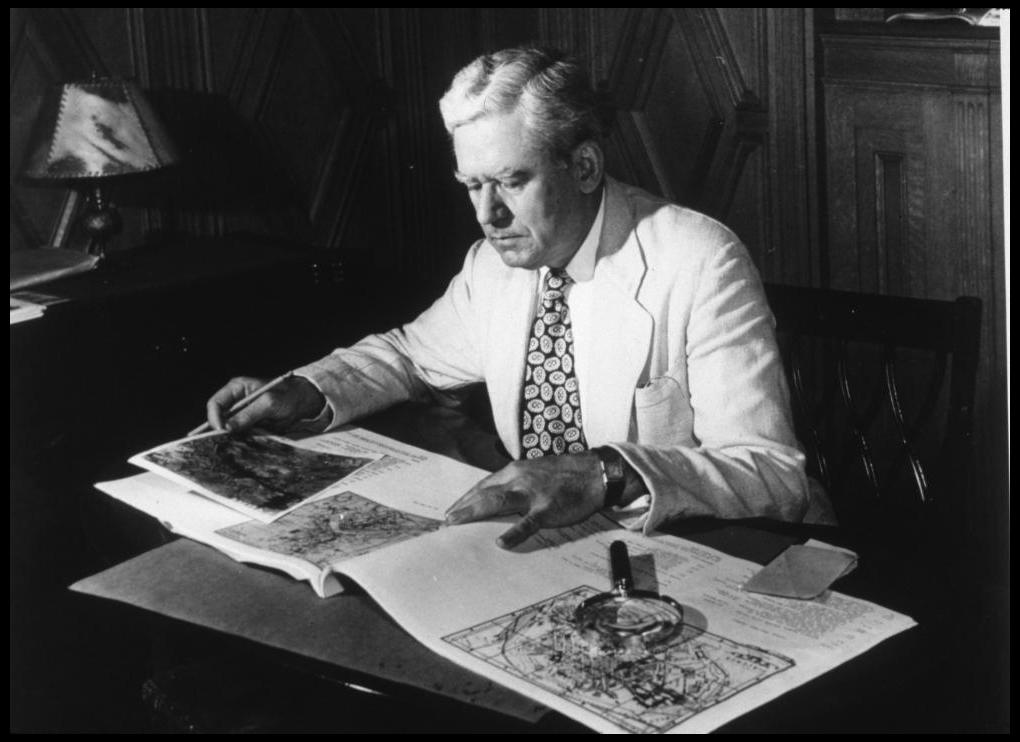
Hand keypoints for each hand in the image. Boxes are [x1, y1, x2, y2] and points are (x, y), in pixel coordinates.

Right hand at [205, 375, 326, 432]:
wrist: (302, 403)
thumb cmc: (287, 396)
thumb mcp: (268, 403)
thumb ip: (248, 414)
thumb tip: (228, 428)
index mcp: (236, 388)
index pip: (215, 403)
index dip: (214, 418)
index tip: (221, 431)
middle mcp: (236, 401)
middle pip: (219, 418)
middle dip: (221, 430)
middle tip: (226, 442)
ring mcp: (242, 414)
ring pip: (228, 428)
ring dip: (231, 437)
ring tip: (237, 443)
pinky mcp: (249, 424)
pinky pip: (239, 434)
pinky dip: (241, 439)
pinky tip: (246, 443)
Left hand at [445, 453, 605, 548]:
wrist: (594, 472)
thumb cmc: (564, 474)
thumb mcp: (535, 472)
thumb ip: (515, 483)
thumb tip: (495, 497)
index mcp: (515, 471)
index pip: (484, 485)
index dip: (466, 498)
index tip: (452, 510)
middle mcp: (519, 479)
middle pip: (484, 493)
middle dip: (463, 507)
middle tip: (446, 521)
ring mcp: (532, 494)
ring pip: (498, 502)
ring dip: (475, 513)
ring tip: (457, 524)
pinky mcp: (547, 509)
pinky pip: (528, 523)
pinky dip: (514, 533)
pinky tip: (501, 542)